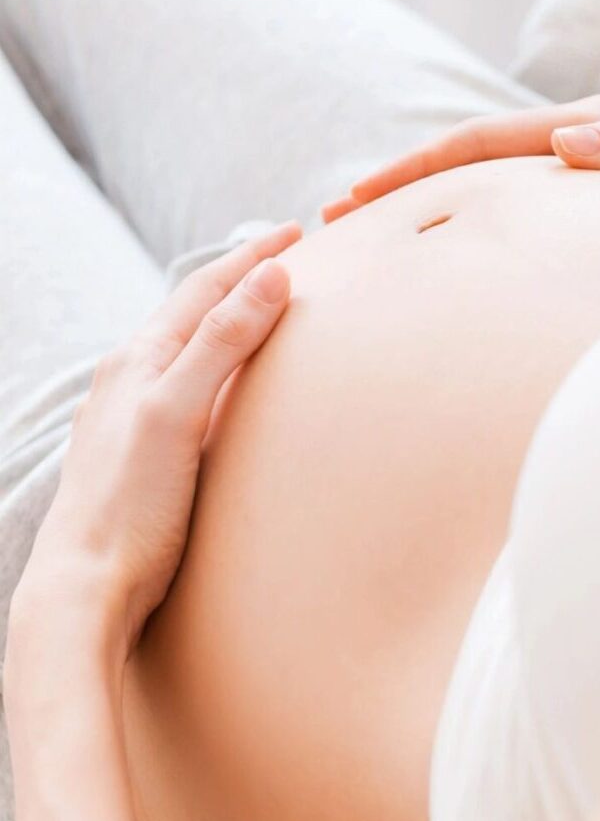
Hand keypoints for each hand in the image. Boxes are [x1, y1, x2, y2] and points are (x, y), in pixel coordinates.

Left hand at [13, 221, 301, 654]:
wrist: (84, 589)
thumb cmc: (129, 508)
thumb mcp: (179, 413)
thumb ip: (222, 342)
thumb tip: (271, 274)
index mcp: (137, 361)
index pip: (202, 289)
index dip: (250, 256)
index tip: (295, 230)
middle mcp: (128, 381)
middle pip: (191, 313)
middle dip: (238, 280)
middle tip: (285, 259)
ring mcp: (130, 418)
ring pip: (185, 350)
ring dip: (225, 322)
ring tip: (262, 311)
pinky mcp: (140, 455)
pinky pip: (185, 388)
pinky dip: (216, 367)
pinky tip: (225, 390)